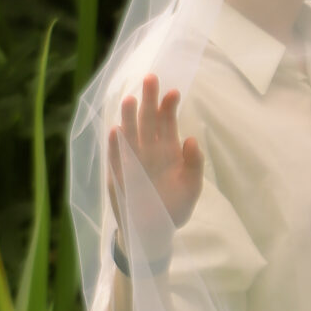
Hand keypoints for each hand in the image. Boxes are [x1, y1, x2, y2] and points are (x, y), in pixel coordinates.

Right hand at [108, 74, 203, 250]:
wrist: (154, 232)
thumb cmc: (174, 207)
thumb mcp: (192, 187)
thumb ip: (195, 165)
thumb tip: (192, 140)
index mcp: (167, 150)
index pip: (167, 122)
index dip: (169, 106)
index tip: (174, 92)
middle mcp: (149, 151)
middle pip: (148, 121)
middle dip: (149, 100)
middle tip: (151, 78)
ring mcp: (133, 162)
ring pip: (130, 134)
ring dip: (129, 118)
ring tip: (131, 99)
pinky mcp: (120, 177)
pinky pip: (116, 158)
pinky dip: (116, 146)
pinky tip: (116, 131)